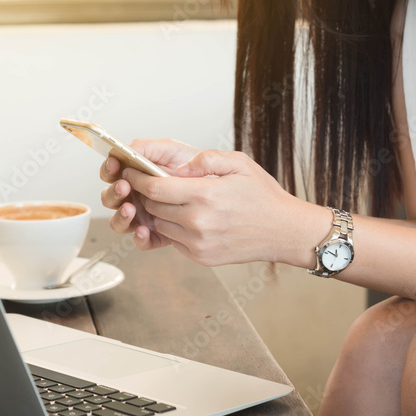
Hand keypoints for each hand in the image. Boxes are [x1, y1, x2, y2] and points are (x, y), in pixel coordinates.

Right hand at [99, 138, 199, 248]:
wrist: (218, 189)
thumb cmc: (192, 166)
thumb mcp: (171, 150)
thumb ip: (147, 147)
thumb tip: (126, 150)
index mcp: (134, 174)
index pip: (112, 172)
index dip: (109, 168)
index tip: (114, 164)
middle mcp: (134, 196)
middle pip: (110, 198)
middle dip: (113, 192)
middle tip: (124, 186)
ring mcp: (142, 216)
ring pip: (120, 221)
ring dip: (120, 215)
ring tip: (130, 209)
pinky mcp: (155, 234)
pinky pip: (141, 240)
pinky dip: (139, 237)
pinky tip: (143, 230)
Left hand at [121, 149, 317, 265]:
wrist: (284, 232)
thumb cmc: (263, 196)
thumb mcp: (239, 163)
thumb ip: (206, 158)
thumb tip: (178, 166)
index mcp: (205, 195)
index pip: (155, 188)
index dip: (138, 178)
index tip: (131, 171)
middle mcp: (198, 222)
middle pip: (152, 207)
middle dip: (144, 193)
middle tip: (144, 182)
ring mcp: (198, 243)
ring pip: (160, 225)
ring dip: (157, 212)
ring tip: (166, 199)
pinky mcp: (201, 257)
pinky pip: (173, 240)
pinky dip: (172, 228)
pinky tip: (183, 216)